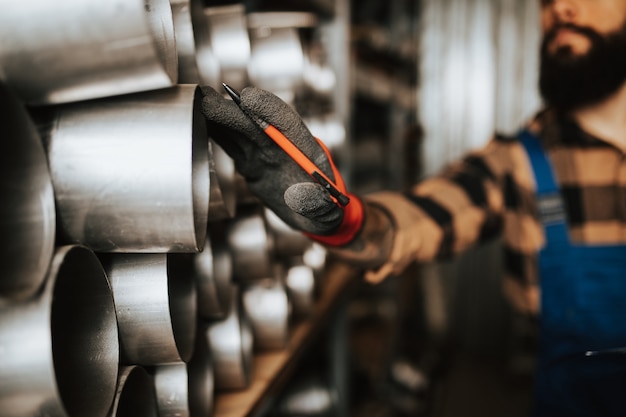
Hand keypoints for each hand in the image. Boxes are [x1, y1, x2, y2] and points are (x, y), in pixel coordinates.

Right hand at [200, 86, 362, 245]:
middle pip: (257, 123)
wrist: (317, 218)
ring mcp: (266, 154)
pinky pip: (233, 146)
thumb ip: (319, 206)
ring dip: (220, 118)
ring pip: (241, 131)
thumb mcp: (330, 216)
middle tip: (207, 101)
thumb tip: (302, 196)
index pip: (287, 124)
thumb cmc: (328, 214)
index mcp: (306, 151)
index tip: (248, 99)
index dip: (268, 110)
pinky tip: (198, 124)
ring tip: (197, 104)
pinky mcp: (253, 164)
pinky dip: (217, 134)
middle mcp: (284, 147)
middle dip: (234, 111)